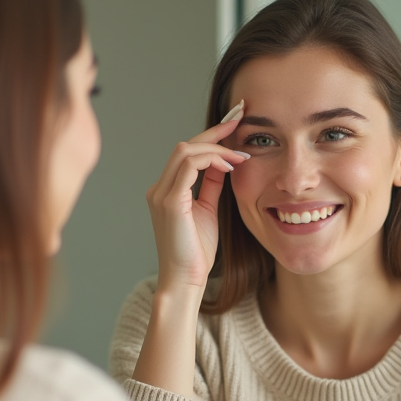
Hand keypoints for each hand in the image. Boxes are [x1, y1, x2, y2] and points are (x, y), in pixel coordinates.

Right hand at [146, 105, 248, 292]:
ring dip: (216, 147)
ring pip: (186, 150)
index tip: (234, 122)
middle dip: (215, 131)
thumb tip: (222, 163)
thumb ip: (210, 186)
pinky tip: (230, 166)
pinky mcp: (170, 201)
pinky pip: (189, 165)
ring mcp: (161, 194)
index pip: (187, 153)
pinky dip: (212, 160)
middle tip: (241, 120)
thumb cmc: (196, 252)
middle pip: (185, 145)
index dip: (210, 136)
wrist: (185, 280)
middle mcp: (159, 188)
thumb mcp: (207, 210)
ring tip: (240, 154)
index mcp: (166, 190)